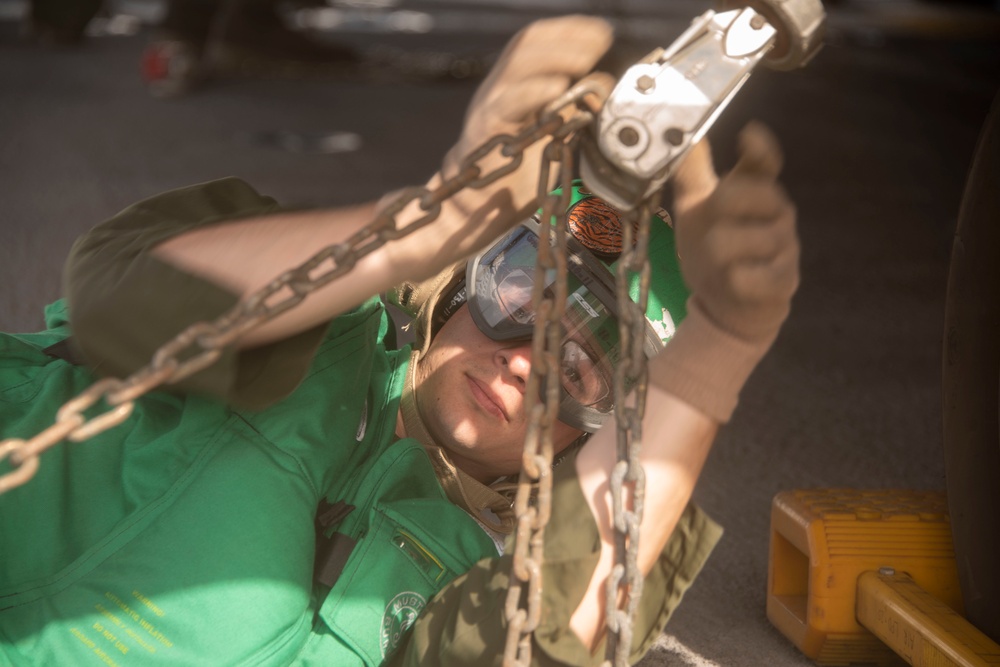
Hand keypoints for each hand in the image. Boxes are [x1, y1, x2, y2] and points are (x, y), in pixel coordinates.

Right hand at [418, 16, 613, 261]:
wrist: (472, 206)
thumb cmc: (513, 173)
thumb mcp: (548, 133)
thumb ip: (568, 110)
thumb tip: (604, 89)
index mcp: (514, 85)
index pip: (536, 42)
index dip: (568, 31)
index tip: (601, 32)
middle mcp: (500, 89)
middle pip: (527, 45)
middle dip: (567, 38)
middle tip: (599, 42)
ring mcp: (491, 106)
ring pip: (518, 66)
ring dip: (556, 57)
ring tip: (584, 59)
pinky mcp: (487, 129)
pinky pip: (509, 103)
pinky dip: (534, 91)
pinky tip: (556, 88)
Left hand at [672, 122, 799, 342]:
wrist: (727, 304)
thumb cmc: (714, 249)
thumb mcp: (696, 209)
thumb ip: (692, 173)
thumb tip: (686, 134)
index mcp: (756, 190)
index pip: (764, 162)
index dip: (759, 147)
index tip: (747, 134)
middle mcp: (777, 212)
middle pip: (744, 193)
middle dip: (717, 208)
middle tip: (711, 225)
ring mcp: (785, 246)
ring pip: (736, 239)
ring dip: (715, 253)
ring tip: (720, 262)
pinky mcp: (784, 280)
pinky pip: (749, 276)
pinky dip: (734, 280)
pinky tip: (735, 281)